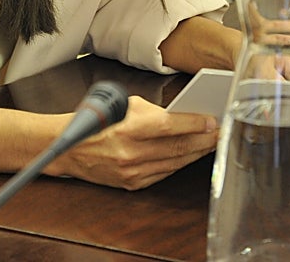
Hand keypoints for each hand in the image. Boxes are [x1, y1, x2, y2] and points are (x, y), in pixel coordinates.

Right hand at [47, 96, 218, 189]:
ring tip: (211, 143)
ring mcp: (132, 172)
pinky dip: (179, 163)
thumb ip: (153, 111)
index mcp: (128, 129)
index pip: (170, 127)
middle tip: (221, 132)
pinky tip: (190, 155)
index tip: (212, 120)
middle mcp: (131, 154)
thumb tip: (182, 116)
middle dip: (203, 140)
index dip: (194, 124)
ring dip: (196, 153)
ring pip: (174, 163)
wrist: (69, 148)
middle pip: (177, 148)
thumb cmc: (96, 121)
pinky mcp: (132, 184)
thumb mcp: (124, 105)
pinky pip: (164, 173)